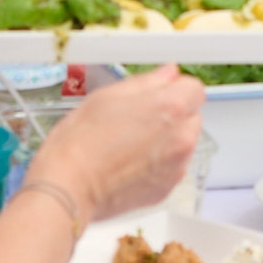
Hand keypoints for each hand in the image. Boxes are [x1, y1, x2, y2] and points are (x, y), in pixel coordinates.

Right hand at [27, 65, 205, 222]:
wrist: (68, 187)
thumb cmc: (80, 140)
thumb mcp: (107, 96)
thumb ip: (146, 82)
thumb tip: (168, 73)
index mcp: (170, 108)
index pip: (194, 88)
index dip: (173, 88)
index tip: (156, 94)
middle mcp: (181, 138)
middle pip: (192, 117)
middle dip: (172, 115)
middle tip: (137, 120)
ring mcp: (176, 167)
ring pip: (183, 143)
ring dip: (167, 140)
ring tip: (130, 145)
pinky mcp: (167, 189)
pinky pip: (172, 168)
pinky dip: (158, 164)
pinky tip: (129, 164)